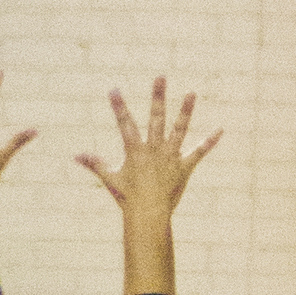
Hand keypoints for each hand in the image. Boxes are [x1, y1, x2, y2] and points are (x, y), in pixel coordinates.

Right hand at [74, 79, 219, 218]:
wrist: (148, 217)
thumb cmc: (127, 198)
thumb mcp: (110, 179)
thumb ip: (95, 163)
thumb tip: (76, 156)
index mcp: (135, 151)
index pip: (125, 124)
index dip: (119, 107)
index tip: (114, 90)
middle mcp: (154, 150)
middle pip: (156, 119)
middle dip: (158, 97)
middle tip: (160, 77)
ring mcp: (170, 158)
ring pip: (179, 130)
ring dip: (185, 111)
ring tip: (191, 93)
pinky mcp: (184, 168)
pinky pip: (198, 153)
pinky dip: (209, 142)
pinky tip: (220, 130)